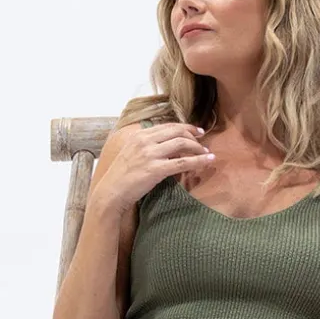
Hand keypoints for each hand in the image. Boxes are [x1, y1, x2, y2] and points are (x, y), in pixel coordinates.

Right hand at [88, 118, 214, 211]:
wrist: (111, 192)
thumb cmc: (120, 177)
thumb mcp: (131, 154)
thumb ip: (146, 147)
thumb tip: (167, 148)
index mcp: (139, 135)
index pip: (167, 126)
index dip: (185, 127)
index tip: (196, 131)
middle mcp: (145, 141)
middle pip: (177, 131)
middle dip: (193, 135)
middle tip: (203, 141)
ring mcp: (150, 154)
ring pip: (182, 144)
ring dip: (198, 147)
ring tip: (206, 153)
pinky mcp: (156, 169)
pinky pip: (183, 162)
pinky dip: (199, 160)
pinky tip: (208, 160)